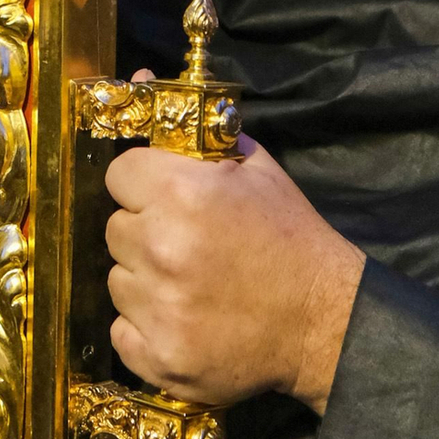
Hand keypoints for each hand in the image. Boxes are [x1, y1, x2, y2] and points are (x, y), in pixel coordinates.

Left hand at [104, 129, 362, 414]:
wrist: (324, 320)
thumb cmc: (288, 236)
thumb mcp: (253, 168)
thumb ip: (193, 128)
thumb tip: (138, 80)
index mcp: (181, 194)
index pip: (118, 174)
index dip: (142, 184)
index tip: (165, 197)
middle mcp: (160, 248)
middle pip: (114, 228)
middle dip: (145, 232)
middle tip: (188, 244)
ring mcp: (158, 308)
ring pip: (117, 281)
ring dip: (145, 281)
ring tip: (192, 284)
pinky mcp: (160, 358)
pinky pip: (122, 332)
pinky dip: (147, 329)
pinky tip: (186, 319)